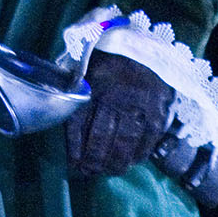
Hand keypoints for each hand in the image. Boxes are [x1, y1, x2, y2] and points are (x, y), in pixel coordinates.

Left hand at [65, 53, 174, 179]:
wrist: (149, 42)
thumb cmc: (111, 51)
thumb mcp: (86, 58)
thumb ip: (73, 78)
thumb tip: (58, 98)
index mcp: (93, 83)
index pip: (79, 122)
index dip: (75, 148)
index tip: (73, 165)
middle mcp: (114, 96)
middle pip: (101, 137)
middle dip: (94, 161)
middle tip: (90, 173)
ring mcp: (138, 104)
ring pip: (124, 142)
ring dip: (115, 163)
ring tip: (109, 172)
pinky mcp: (159, 109)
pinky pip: (147, 138)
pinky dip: (139, 154)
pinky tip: (132, 162)